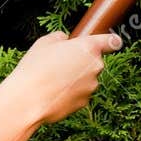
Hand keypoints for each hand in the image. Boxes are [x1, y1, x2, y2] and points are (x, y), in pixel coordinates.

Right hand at [3, 30, 123, 126]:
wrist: (28, 100)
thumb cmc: (35, 69)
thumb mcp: (43, 43)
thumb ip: (59, 37)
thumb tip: (64, 40)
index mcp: (88, 47)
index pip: (112, 41)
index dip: (111, 42)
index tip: (112, 43)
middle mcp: (95, 66)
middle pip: (94, 62)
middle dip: (80, 63)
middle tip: (59, 64)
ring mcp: (91, 86)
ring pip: (86, 79)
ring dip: (74, 79)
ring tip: (52, 80)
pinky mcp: (84, 102)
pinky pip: (79, 94)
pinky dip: (70, 93)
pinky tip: (53, 92)